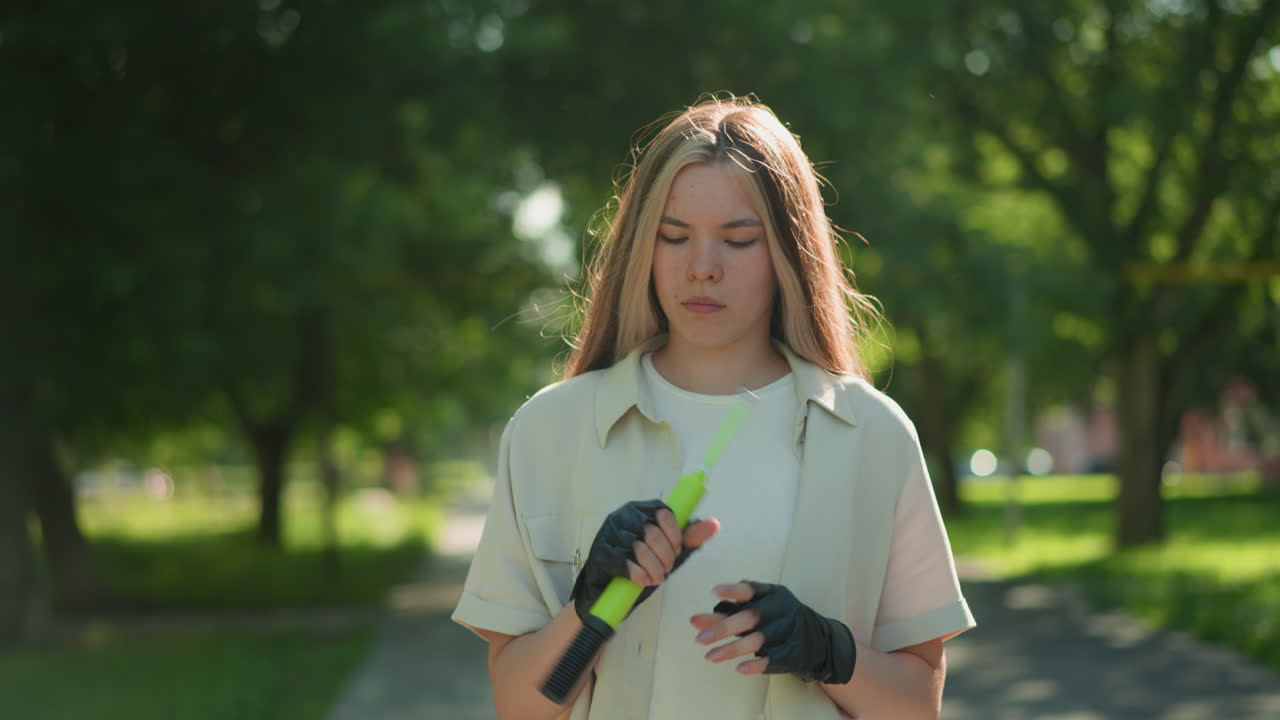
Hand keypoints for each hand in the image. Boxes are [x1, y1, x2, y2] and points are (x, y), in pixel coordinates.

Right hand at [570, 499, 718, 624]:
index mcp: (641, 509)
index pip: (664, 513)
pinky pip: (625, 563)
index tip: (677, 551)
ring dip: (654, 569)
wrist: (608, 590)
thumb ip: (690, 538)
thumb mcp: (669, 551)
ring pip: (640, 548)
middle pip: (654, 532)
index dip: (675, 536)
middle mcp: (623, 516)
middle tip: (667, 569)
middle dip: (666, 556)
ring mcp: (609, 534)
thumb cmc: (640, 564)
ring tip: (657, 578)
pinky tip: (644, 581)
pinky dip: (640, 575)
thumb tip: (714, 524)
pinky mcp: (600, 553)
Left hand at [690, 580, 855, 683]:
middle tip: (698, 638)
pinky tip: (739, 668)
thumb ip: (727, 613)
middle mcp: (781, 610)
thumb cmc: (775, 619)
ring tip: (710, 656)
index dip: (733, 591)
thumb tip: (694, 620)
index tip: (713, 592)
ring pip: (758, 640)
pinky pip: (773, 659)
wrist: (818, 640)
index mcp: (772, 593)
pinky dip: (756, 664)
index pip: (751, 589)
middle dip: (723, 628)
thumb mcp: (757, 609)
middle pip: (750, 617)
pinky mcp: (792, 653)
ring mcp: (788, 631)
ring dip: (732, 649)